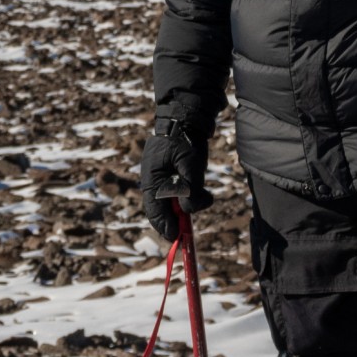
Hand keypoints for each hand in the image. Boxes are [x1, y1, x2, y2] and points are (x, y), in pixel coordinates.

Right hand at [139, 122, 211, 240]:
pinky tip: (204, 194)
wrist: (187, 120)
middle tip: (187, 236)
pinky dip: (193, 200)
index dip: (163, 225)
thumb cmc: (185, 139)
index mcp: (152, 179)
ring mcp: (166, 183)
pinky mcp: (176, 181)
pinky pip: (182, 198)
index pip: (154, 209)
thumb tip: (188, 209)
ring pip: (175, 206)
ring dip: (188, 209)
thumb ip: (189, 187)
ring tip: (204, 197)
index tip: (175, 236)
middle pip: (163, 212)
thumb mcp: (189, 162)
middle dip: (176, 222)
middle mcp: (156, 184)